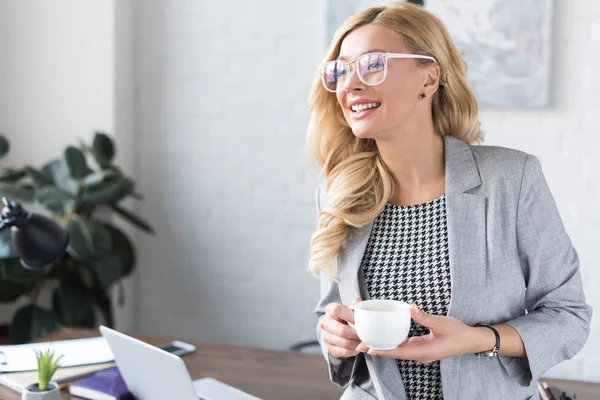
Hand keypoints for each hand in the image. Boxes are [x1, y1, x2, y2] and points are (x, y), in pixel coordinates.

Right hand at [319, 298, 361, 358]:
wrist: (336, 330)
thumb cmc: (346, 317)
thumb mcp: (350, 309)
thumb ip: (355, 305)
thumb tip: (358, 302)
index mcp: (330, 309)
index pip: (337, 310)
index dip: (351, 316)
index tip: (362, 321)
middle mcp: (325, 322)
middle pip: (342, 331)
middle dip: (357, 334)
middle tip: (366, 335)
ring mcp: (325, 336)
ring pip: (345, 343)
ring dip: (357, 343)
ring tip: (363, 341)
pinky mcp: (328, 348)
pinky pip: (344, 352)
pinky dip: (354, 350)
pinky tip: (357, 346)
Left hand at [356, 304, 472, 363]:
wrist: (472, 341)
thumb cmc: (459, 333)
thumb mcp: (442, 323)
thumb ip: (425, 317)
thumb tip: (410, 308)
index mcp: (425, 351)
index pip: (399, 353)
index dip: (383, 351)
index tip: (369, 348)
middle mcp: (421, 355)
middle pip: (396, 353)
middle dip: (379, 348)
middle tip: (361, 342)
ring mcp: (422, 352)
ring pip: (400, 350)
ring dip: (385, 345)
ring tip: (369, 339)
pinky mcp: (423, 348)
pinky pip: (405, 346)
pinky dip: (395, 342)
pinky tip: (386, 336)